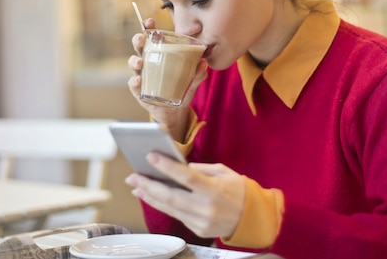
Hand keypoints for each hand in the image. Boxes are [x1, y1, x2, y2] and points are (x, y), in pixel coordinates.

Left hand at [125, 152, 244, 238]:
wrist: (253, 219)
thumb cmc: (239, 190)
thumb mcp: (224, 172)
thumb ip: (201, 169)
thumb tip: (179, 167)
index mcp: (214, 189)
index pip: (186, 177)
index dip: (167, 167)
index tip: (151, 156)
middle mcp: (206, 207)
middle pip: (171, 196)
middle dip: (148, 185)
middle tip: (133, 176)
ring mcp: (201, 221)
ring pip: (169, 208)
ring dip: (150, 197)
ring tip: (136, 187)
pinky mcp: (198, 230)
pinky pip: (176, 215)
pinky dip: (162, 205)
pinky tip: (152, 197)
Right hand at [127, 18, 206, 140]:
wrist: (173, 111)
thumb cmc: (180, 90)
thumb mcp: (191, 82)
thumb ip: (197, 74)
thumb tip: (203, 64)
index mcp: (159, 55)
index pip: (152, 38)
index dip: (149, 28)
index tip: (149, 22)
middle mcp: (148, 63)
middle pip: (139, 47)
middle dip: (138, 40)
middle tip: (141, 38)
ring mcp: (142, 76)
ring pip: (134, 64)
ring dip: (135, 61)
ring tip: (140, 61)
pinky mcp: (139, 91)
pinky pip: (134, 85)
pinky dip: (135, 82)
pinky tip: (139, 80)